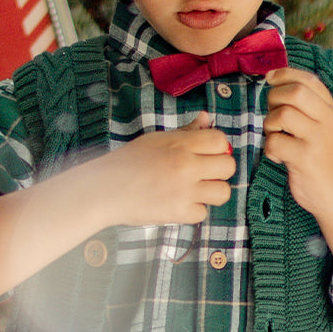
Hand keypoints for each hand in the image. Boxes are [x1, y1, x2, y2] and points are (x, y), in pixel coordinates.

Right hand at [94, 111, 234, 225]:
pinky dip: (193, 210)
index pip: (220, 141)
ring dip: (212, 192)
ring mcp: (184, 192)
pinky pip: (203, 213)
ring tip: (195, 190)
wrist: (104, 190)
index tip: (207, 154)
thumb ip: (186, 131)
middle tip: (203, 173)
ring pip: (223, 192)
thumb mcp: (156, 140)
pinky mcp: (179, 213)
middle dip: (219, 170)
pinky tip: (179, 203)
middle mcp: (186, 166)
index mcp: (180, 144)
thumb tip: (206, 118)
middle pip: (228, 167)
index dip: (217, 147)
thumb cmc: (128, 162)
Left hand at [263, 69, 332, 215]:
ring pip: (282, 115)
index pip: (308, 79)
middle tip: (274, 117)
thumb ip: (305, 105)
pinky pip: (275, 142)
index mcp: (330, 109)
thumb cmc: (320, 157)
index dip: (285, 74)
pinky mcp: (306, 159)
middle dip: (274, 99)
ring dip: (269, 125)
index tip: (270, 79)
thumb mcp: (321, 126)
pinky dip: (269, 150)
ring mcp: (318, 139)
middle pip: (294, 92)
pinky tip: (279, 157)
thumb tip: (273, 79)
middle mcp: (327, 120)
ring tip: (276, 137)